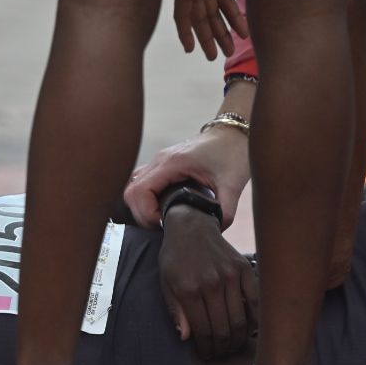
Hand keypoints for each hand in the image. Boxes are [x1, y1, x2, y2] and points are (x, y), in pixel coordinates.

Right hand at [125, 125, 249, 226]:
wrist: (234, 133)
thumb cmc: (233, 152)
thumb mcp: (232, 184)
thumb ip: (224, 210)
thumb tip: (214, 231)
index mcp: (172, 163)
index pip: (139, 192)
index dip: (147, 214)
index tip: (164, 224)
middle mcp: (160, 160)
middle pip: (131, 192)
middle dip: (142, 215)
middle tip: (162, 226)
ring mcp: (159, 161)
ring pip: (133, 188)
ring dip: (142, 208)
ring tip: (162, 219)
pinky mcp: (163, 165)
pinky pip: (142, 184)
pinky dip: (146, 200)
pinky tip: (163, 209)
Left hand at [159, 204, 259, 359]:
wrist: (192, 227)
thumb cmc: (176, 258)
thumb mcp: (166, 284)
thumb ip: (176, 311)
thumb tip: (186, 337)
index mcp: (189, 290)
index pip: (203, 331)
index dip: (207, 348)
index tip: (208, 353)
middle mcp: (211, 284)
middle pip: (223, 329)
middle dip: (222, 347)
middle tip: (221, 352)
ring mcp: (230, 276)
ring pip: (240, 320)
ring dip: (238, 338)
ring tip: (233, 344)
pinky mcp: (244, 269)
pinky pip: (255, 301)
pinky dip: (255, 318)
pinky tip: (250, 327)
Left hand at [170, 0, 258, 59]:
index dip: (233, 14)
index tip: (242, 31)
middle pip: (211, 11)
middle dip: (220, 32)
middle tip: (228, 52)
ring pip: (199, 16)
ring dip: (208, 37)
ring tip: (215, 57)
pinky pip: (182, 12)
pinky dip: (185, 30)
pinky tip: (189, 48)